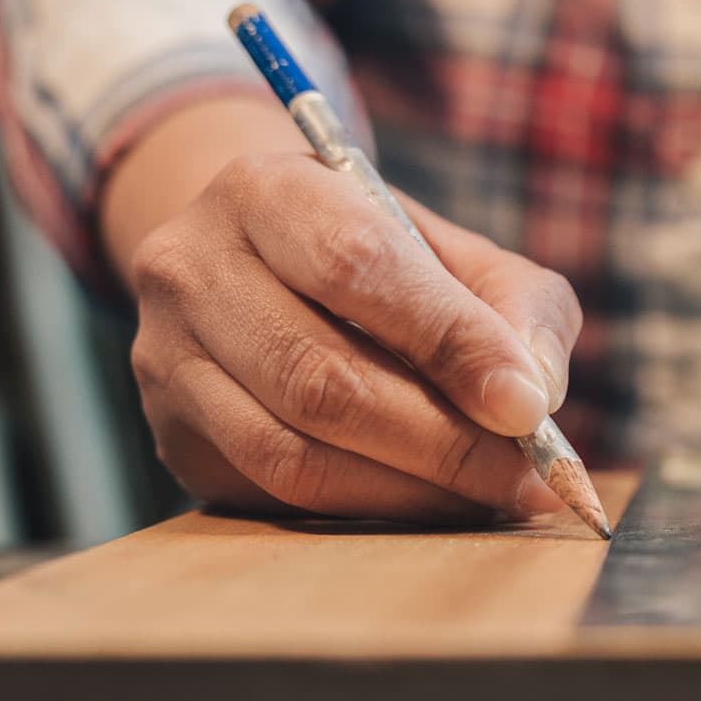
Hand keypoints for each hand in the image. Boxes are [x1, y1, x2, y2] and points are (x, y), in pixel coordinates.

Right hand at [126, 150, 580, 519]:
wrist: (262, 268)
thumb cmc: (382, 262)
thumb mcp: (456, 252)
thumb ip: (516, 306)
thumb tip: (533, 396)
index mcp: (267, 192)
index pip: (357, 265)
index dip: (450, 341)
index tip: (526, 406)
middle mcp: (192, 268)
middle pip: (319, 377)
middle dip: (443, 441)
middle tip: (527, 478)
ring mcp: (167, 359)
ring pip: (291, 452)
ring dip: (410, 490)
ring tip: (492, 498)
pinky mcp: (173, 437)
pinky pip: (274, 494)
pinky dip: (370, 509)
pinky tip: (432, 504)